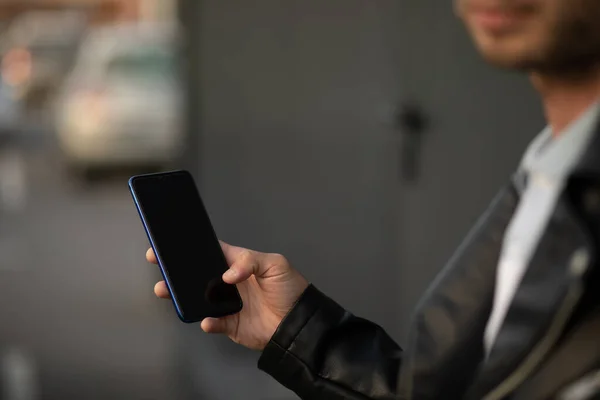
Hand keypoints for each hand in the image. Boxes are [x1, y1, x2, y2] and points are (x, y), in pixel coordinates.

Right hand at [146, 242, 308, 350]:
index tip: (172, 244)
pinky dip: (208, 322)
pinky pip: (213, 323)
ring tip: (167, 291)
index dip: (192, 248)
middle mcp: (229, 283)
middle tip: (159, 264)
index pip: (212, 252)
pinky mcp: (230, 324)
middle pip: (198, 275)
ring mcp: (228, 304)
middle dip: (178, 271)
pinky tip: (207, 320)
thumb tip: (227, 274)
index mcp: (238, 263)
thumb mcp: (275, 264)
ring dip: (182, 296)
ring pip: (198, 299)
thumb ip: (250, 261)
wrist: (299, 324)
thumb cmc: (291, 289)